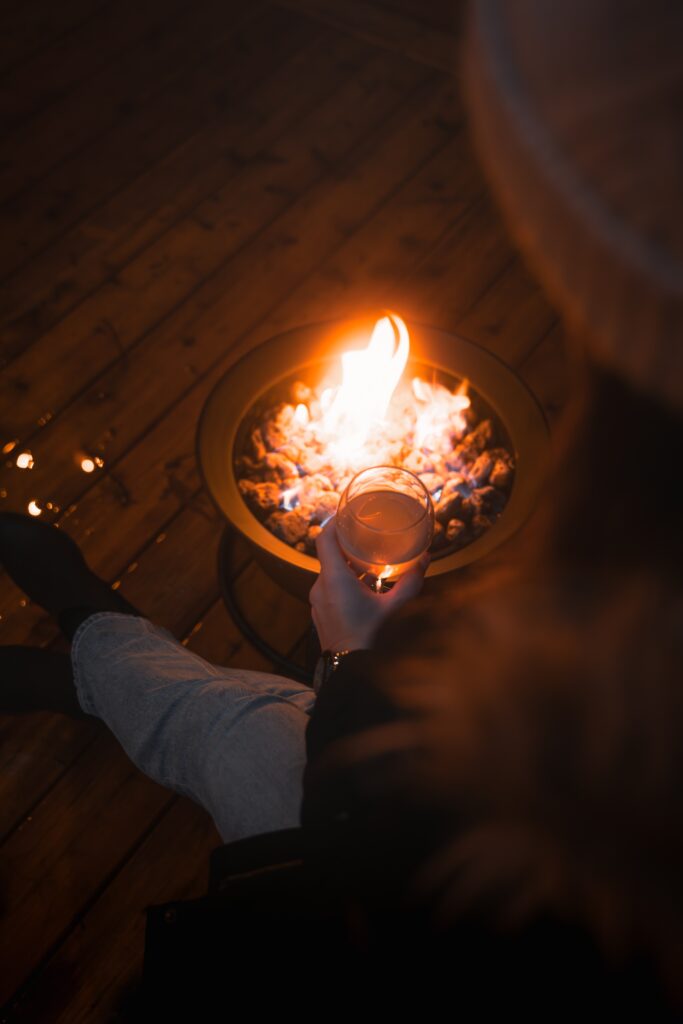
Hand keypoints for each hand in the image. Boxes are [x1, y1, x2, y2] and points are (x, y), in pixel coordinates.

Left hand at [309, 515, 430, 651]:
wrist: (350, 671)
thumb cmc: (371, 636)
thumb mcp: (395, 606)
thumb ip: (411, 581)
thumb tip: (426, 559)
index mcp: (334, 579)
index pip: (324, 539)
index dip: (332, 523)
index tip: (345, 515)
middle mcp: (320, 587)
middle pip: (329, 556)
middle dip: (347, 546)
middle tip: (365, 537)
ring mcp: (317, 602)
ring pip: (330, 574)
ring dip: (347, 567)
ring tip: (369, 564)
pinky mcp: (320, 614)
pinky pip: (329, 590)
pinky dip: (343, 584)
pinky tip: (364, 590)